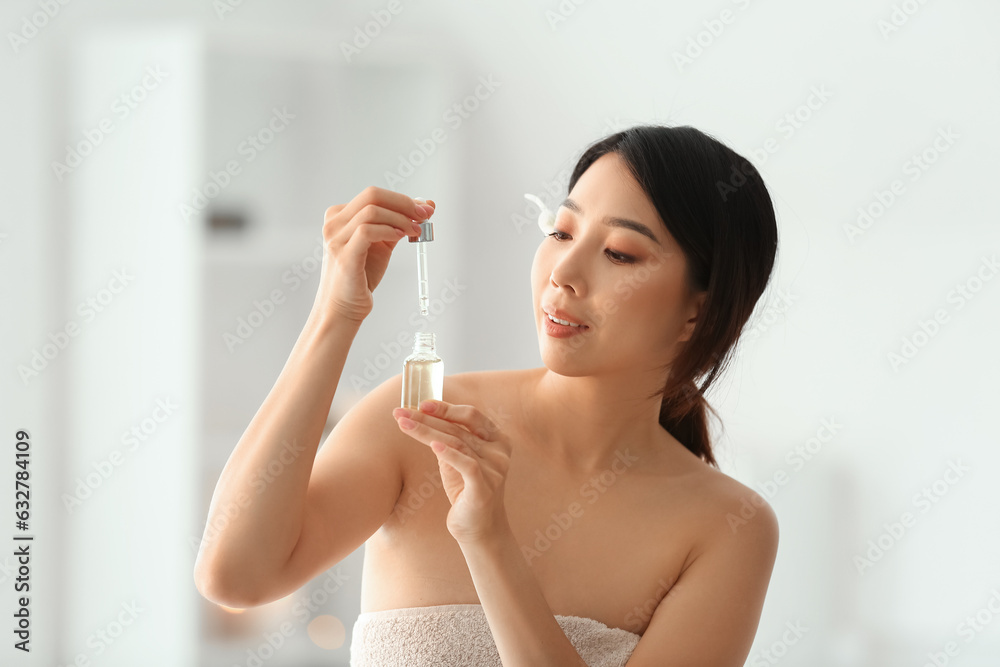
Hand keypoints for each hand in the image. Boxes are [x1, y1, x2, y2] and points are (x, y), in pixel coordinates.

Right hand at [313, 187, 434, 322]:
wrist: (343, 307)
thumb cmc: (361, 277)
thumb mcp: (382, 244)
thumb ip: (399, 224)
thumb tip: (426, 206)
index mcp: (340, 216)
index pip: (373, 195)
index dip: (402, 199)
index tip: (424, 209)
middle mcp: (334, 224)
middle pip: (372, 196)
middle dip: (404, 203)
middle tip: (424, 215)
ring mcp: (336, 239)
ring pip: (371, 211)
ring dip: (400, 218)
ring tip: (414, 230)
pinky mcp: (344, 255)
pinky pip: (367, 231)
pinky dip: (388, 230)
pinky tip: (400, 237)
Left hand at [392, 400, 511, 544]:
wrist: (479, 529)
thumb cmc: (467, 491)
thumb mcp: (457, 461)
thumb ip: (449, 440)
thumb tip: (423, 417)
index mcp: (497, 439)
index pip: (470, 415)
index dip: (445, 408)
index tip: (420, 404)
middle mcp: (499, 451)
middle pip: (458, 428)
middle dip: (428, 418)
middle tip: (401, 413)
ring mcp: (495, 469)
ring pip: (457, 442)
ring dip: (427, 432)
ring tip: (404, 425)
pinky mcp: (485, 487)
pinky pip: (466, 465)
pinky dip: (449, 454)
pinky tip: (432, 445)